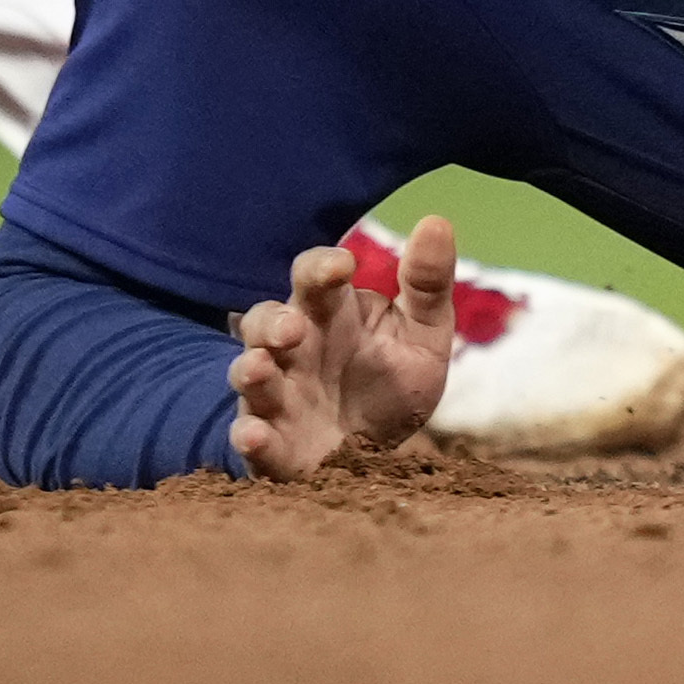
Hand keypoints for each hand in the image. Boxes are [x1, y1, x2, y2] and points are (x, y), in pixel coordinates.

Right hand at [229, 216, 471, 479]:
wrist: (377, 462)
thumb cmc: (392, 385)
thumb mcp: (422, 337)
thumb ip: (427, 285)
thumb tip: (435, 222)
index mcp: (330, 313)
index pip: (313, 275)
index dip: (321, 267)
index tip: (343, 266)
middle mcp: (293, 349)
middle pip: (265, 320)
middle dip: (273, 321)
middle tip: (293, 328)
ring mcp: (276, 396)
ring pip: (248, 372)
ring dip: (249, 369)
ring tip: (260, 367)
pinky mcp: (270, 445)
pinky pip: (249, 437)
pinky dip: (248, 436)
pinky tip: (255, 435)